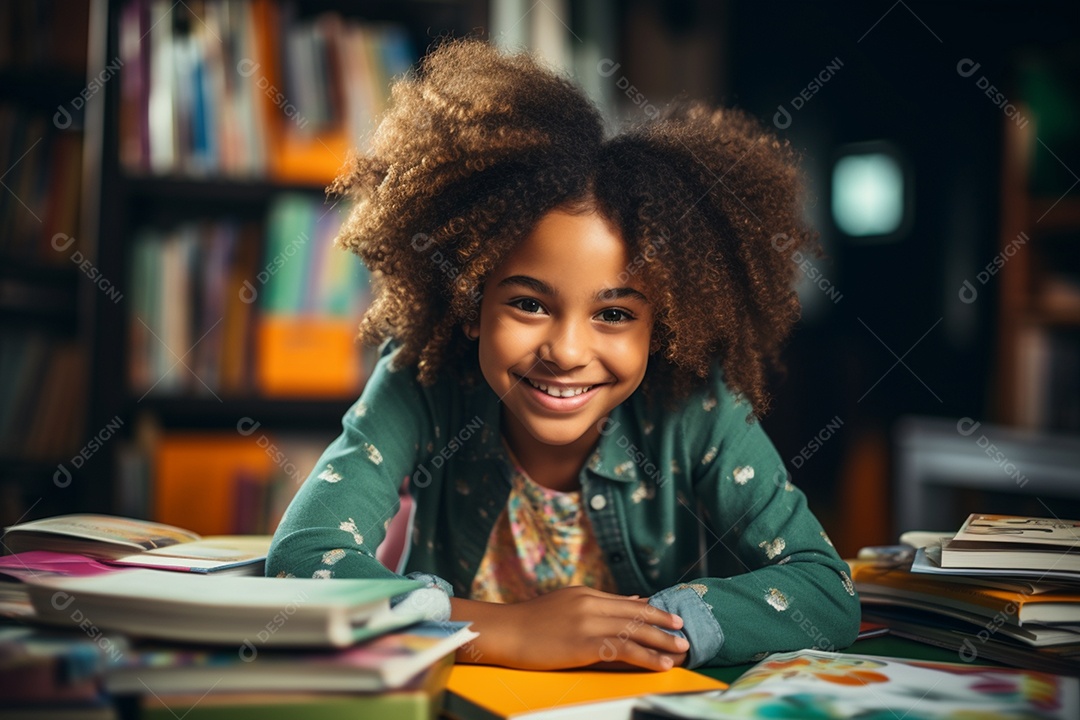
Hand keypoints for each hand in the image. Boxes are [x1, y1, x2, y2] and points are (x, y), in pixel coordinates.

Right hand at [451, 587, 687, 670]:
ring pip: (634, 630)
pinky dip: (647, 657)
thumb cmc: (527, 624)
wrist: (503, 631)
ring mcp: (587, 623)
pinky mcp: (583, 643)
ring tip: (681, 649)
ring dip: (661, 641)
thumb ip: (591, 606)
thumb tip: (622, 604)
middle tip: (683, 630)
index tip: (668, 617)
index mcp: (584, 594)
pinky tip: (660, 664)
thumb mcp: (562, 605)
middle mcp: (589, 603)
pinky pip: (624, 650)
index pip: (624, 602)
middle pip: (635, 613)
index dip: (650, 611)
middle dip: (662, 623)